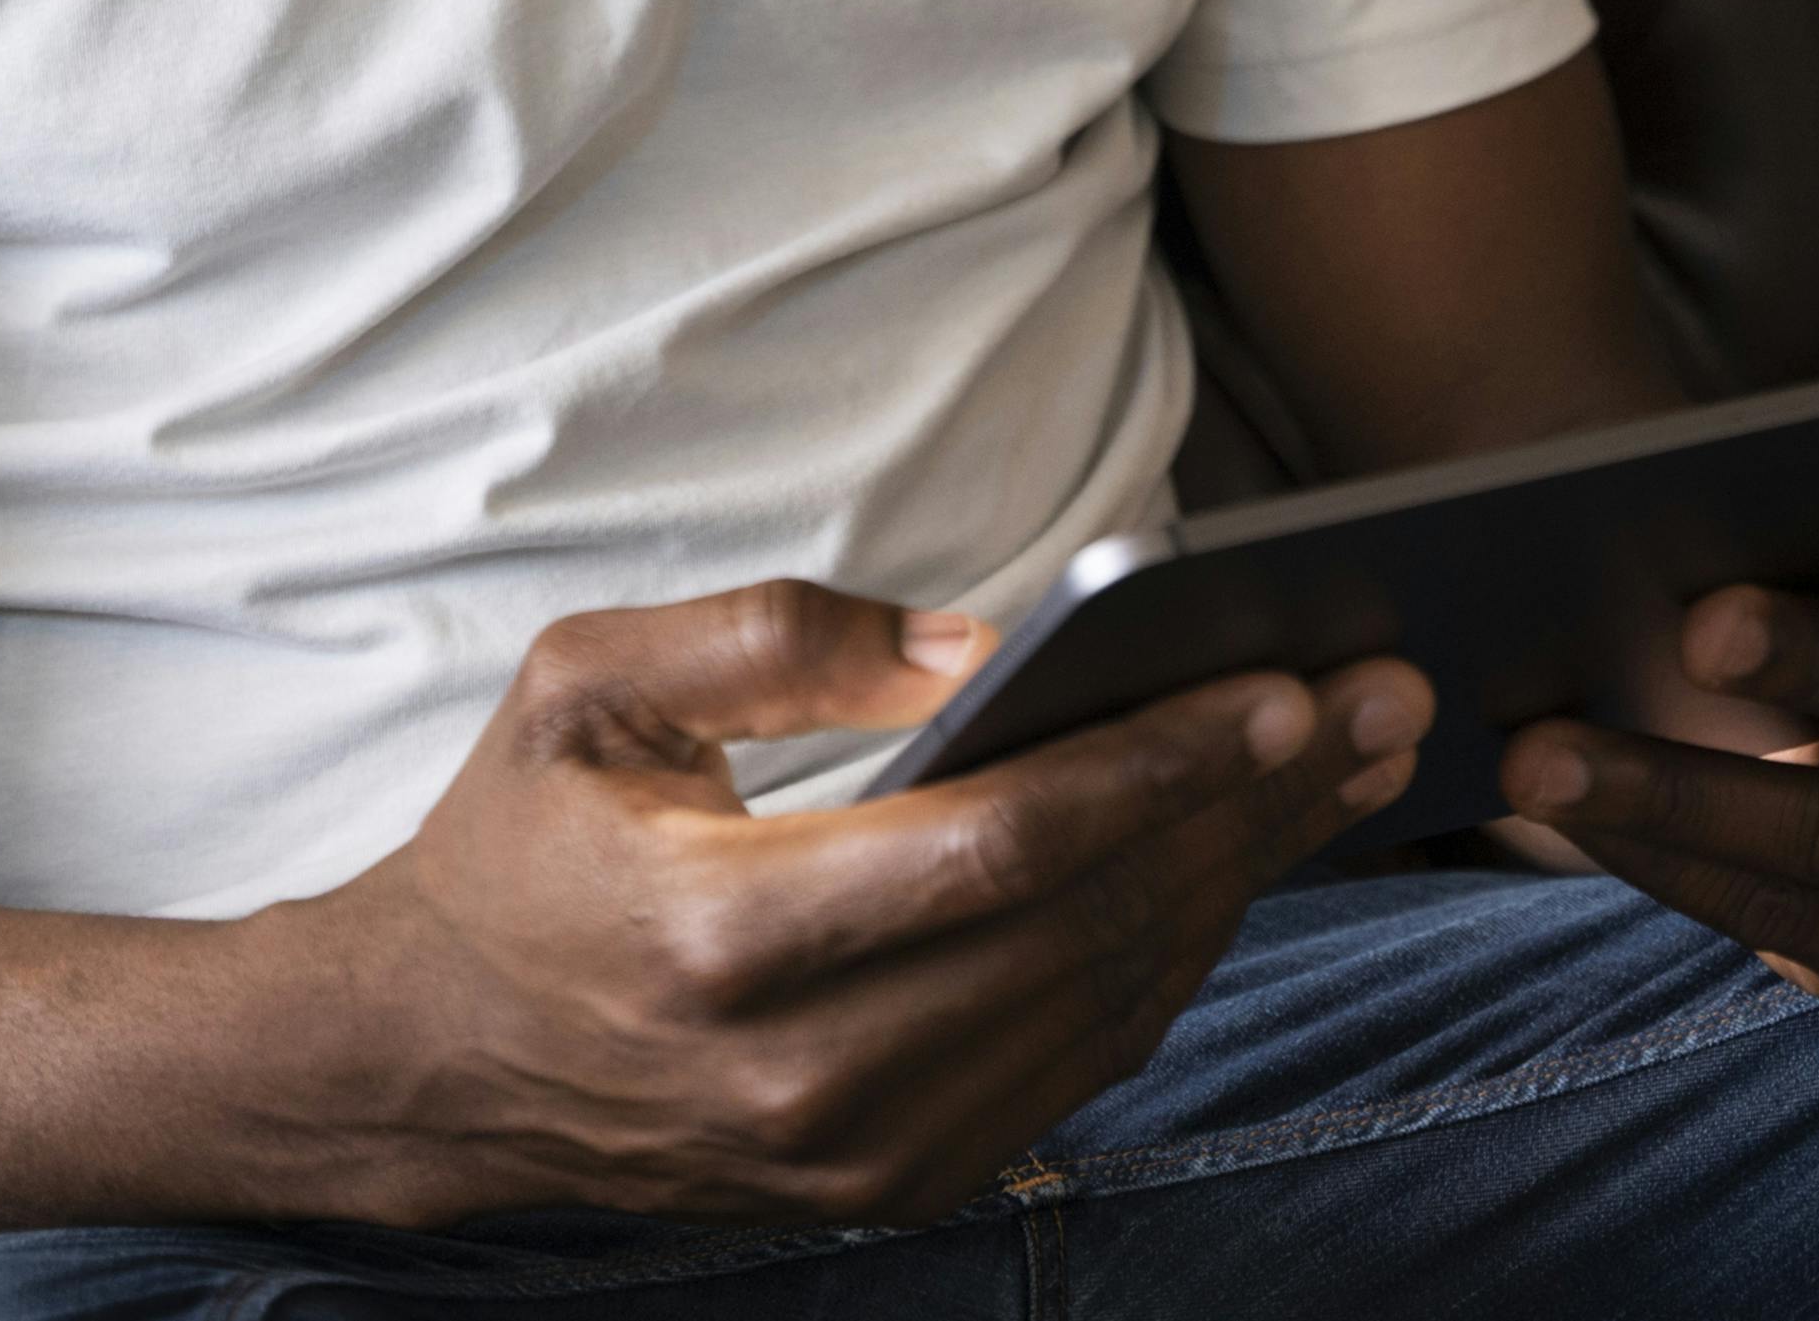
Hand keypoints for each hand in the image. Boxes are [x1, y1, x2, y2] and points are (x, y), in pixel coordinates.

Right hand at [293, 580, 1429, 1226]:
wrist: (433, 1064)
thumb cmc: (517, 843)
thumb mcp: (586, 683)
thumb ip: (777, 633)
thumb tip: (986, 646)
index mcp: (731, 936)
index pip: (1007, 842)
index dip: (1163, 761)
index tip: (1289, 684)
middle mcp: (810, 1073)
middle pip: (1092, 923)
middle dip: (1256, 806)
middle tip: (1385, 701)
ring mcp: (859, 1153)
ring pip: (1108, 1000)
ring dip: (1244, 879)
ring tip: (1351, 769)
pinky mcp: (890, 1186)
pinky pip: (1076, 1063)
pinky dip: (1171, 957)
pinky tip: (1237, 863)